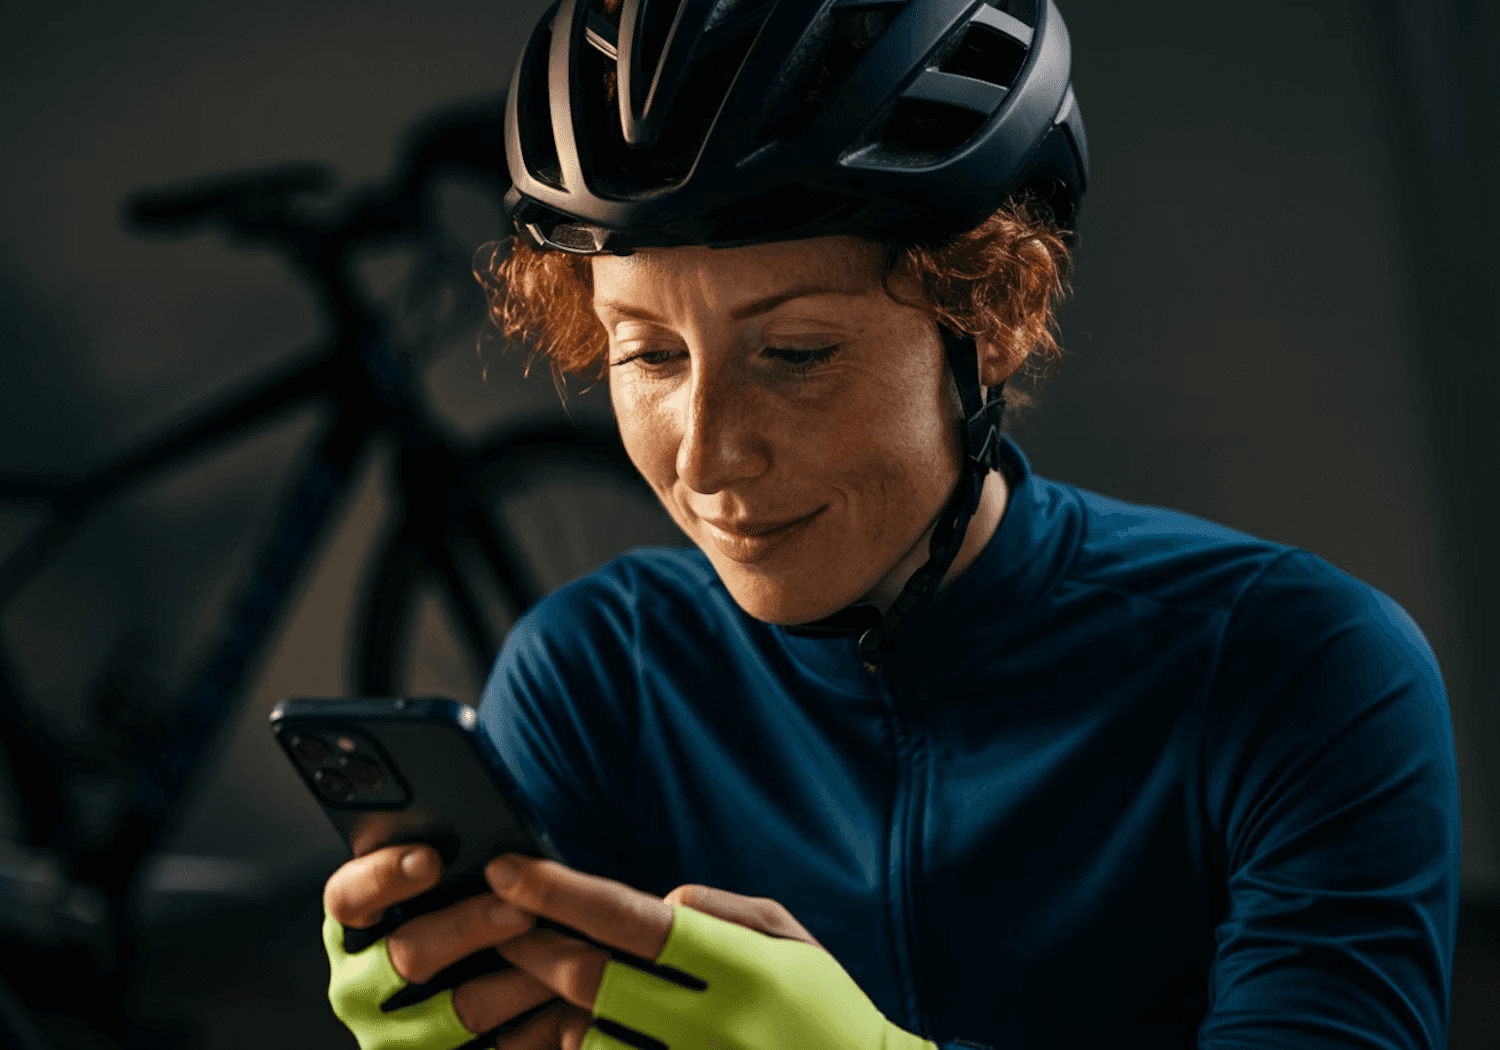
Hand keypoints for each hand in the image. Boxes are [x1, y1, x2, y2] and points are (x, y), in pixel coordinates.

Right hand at [323, 844, 566, 1038]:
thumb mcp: (445, 896)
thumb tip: (499, 850)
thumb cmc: (463, 931)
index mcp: (357, 929)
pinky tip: (563, 1000)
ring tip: (561, 955)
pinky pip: (490, 1047)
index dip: (383, 877)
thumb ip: (454, 871)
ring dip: (518, 980)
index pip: (348, 898)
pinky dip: (532, 1025)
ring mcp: (398, 1034)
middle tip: (521, 910)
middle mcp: (364, 985)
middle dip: (469, 927)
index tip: (430, 860)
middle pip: (407, 953)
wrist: (474, 1016)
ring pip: (460, 1007)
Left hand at [483, 854, 933, 1049]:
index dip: (562, 892)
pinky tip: (542, 1040)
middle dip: (529, 947)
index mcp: (743, 967)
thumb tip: (656, 902)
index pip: (633, 920)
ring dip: (532, 1015)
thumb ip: (719, 913)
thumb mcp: (790, 942)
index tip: (510, 869)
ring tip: (493, 994)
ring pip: (585, 1041)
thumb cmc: (828, 1012)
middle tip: (493, 924)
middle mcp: (716, 1024)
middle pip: (593, 981)